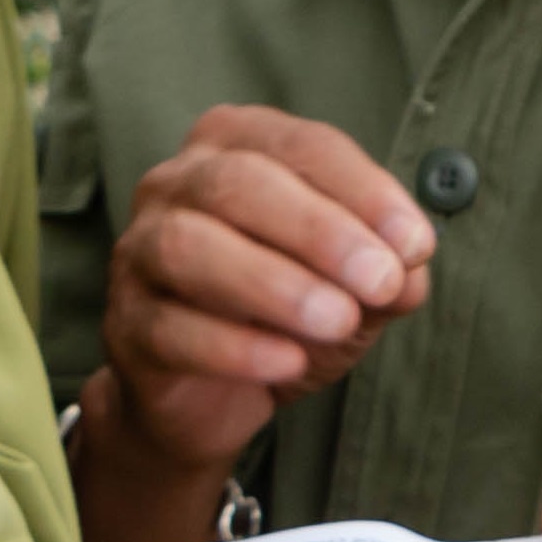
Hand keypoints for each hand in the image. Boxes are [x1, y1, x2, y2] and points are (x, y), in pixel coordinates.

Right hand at [94, 107, 436, 490]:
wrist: (209, 397)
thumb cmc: (283, 312)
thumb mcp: (352, 286)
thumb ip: (387, 269)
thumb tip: (411, 266)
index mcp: (237, 145)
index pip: (302, 146)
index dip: (364, 191)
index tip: (416, 245)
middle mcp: (176, 182)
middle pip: (238, 183)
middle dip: (319, 230)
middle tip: (381, 280)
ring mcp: (140, 251)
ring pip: (191, 246)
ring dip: (275, 283)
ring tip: (338, 320)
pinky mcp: (125, 325)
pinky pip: (171, 327)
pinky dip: (236, 345)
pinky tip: (288, 362)